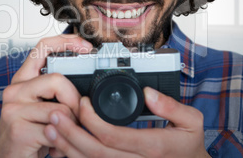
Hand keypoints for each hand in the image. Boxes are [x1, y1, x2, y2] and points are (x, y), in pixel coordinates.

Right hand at [0, 35, 92, 157]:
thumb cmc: (29, 134)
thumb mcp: (41, 108)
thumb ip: (56, 93)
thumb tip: (85, 88)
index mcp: (22, 81)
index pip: (42, 48)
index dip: (65, 42)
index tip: (85, 46)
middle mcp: (14, 90)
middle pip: (56, 79)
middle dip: (74, 100)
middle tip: (75, 116)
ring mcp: (13, 109)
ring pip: (60, 107)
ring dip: (70, 124)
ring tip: (62, 133)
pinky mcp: (18, 129)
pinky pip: (56, 129)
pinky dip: (63, 141)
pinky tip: (54, 146)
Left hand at [44, 87, 209, 157]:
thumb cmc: (188, 147)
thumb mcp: (192, 123)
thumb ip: (172, 107)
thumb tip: (149, 93)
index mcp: (151, 146)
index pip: (112, 135)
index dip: (91, 119)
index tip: (81, 102)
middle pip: (94, 151)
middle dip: (70, 133)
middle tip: (53, 115)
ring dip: (67, 147)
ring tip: (50, 128)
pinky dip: (75, 157)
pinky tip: (61, 145)